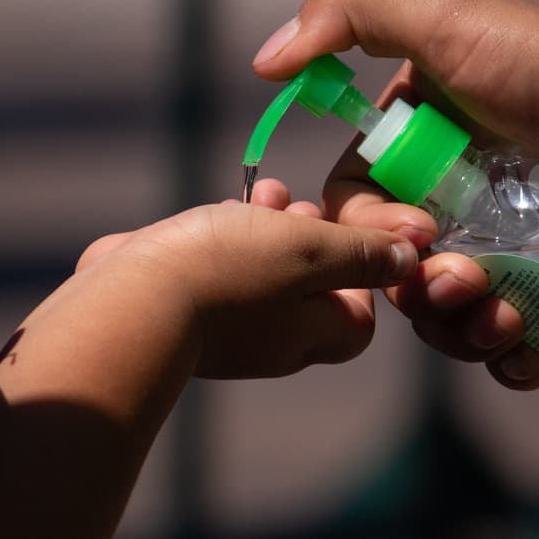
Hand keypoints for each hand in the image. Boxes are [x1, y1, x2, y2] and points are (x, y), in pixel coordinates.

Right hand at [76, 179, 417, 378]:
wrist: (130, 301)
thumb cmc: (230, 273)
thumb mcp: (312, 251)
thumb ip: (361, 254)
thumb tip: (408, 259)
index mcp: (311, 336)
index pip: (358, 319)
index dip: (364, 276)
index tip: (352, 237)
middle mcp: (271, 341)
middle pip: (310, 291)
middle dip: (312, 239)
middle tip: (304, 207)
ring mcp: (225, 329)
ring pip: (263, 273)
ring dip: (269, 229)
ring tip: (265, 196)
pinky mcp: (182, 306)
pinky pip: (218, 270)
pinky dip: (226, 236)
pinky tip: (219, 210)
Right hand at [250, 0, 538, 390]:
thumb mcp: (447, 19)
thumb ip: (353, 13)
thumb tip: (265, 61)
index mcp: (420, 147)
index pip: (358, 211)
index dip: (370, 235)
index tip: (412, 235)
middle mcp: (457, 201)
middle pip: (399, 276)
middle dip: (421, 292)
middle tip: (469, 280)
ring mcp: (510, 250)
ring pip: (450, 319)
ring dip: (463, 333)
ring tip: (508, 317)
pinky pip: (514, 347)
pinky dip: (514, 360)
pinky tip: (532, 348)